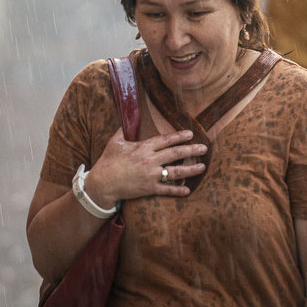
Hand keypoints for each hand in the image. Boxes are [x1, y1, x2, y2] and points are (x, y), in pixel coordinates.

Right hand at [85, 129, 206, 207]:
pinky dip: (177, 190)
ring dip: (190, 169)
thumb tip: (128, 116)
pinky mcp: (149, 188)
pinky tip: (188, 190)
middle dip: (191, 150)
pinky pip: (166, 189)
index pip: (166, 139)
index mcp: (143, 147)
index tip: (190, 134)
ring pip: (175, 171)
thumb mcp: (115, 142)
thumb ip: (124, 129)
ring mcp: (151, 175)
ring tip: (202, 167)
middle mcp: (150, 160)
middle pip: (175, 153)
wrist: (102, 183)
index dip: (179, 136)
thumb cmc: (108, 161)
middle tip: (205, 148)